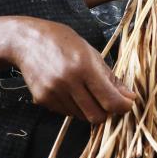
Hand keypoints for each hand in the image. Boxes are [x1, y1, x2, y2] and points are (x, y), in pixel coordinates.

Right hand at [12, 18, 135, 122]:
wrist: (27, 40)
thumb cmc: (62, 41)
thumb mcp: (91, 53)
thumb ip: (110, 78)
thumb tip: (129, 97)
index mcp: (84, 66)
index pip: (110, 100)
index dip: (123, 106)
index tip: (128, 104)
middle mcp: (68, 82)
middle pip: (97, 116)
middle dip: (107, 112)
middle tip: (109, 101)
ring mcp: (53, 93)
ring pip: (82, 117)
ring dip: (90, 108)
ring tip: (85, 90)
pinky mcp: (42, 100)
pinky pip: (67, 113)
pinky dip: (74, 107)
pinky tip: (70, 90)